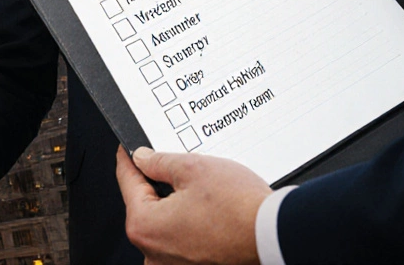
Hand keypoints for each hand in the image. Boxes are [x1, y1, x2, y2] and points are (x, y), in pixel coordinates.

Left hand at [116, 147, 269, 264]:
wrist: (276, 236)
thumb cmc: (240, 209)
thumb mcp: (192, 168)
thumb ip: (158, 161)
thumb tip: (141, 158)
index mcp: (145, 227)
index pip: (127, 182)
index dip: (128, 159)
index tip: (127, 150)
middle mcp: (153, 254)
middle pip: (145, 206)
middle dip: (156, 185)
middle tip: (172, 166)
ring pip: (163, 224)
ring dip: (173, 206)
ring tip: (197, 190)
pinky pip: (180, 241)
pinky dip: (187, 225)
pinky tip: (205, 211)